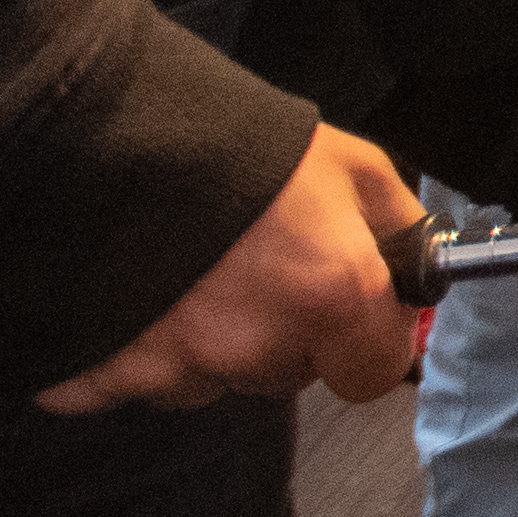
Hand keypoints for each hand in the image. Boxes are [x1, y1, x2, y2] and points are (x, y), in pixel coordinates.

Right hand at [37, 124, 425, 413]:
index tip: (352, 312)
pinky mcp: (104, 374)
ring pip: (211, 380)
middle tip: (257, 268)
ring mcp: (175, 367)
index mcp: (330, 296)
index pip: (373, 373)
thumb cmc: (231, 144)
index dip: (367, 342)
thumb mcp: (349, 164)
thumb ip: (396, 226)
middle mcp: (256, 345)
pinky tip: (136, 296)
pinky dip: (132, 351)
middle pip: (287, 373)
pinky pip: (131, 384)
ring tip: (191, 272)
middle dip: (282, 334)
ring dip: (209, 342)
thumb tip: (420, 268)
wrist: (98, 132)